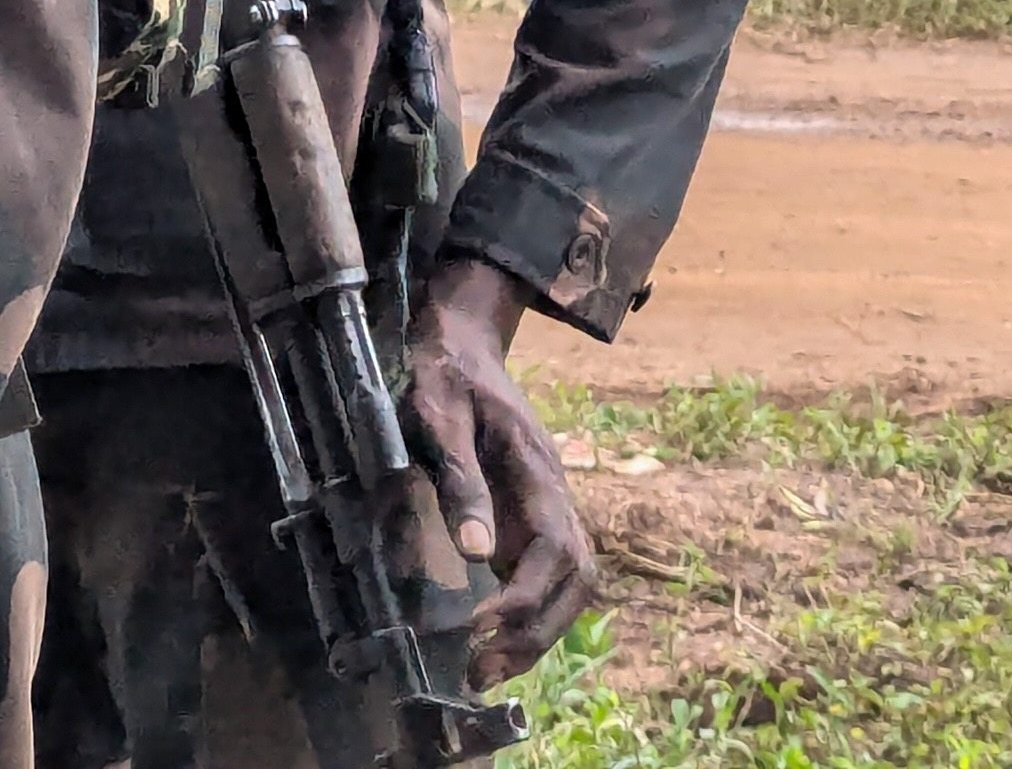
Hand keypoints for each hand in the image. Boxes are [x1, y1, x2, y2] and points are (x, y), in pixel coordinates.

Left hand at [403, 255, 597, 686]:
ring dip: (537, 633)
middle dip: (536, 632)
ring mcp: (549, 505)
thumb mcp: (436, 413)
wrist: (461, 340)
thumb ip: (458, 477)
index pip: (553, 548)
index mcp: (536, 468)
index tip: (480, 628)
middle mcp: (555, 493)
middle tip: (481, 672)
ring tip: (486, 670)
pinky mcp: (532, 515)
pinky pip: (548, 576)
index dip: (523, 597)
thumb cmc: (443, 373)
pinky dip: (529, 615)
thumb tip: (476, 552)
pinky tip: (492, 641)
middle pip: (575, 579)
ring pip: (571, 585)